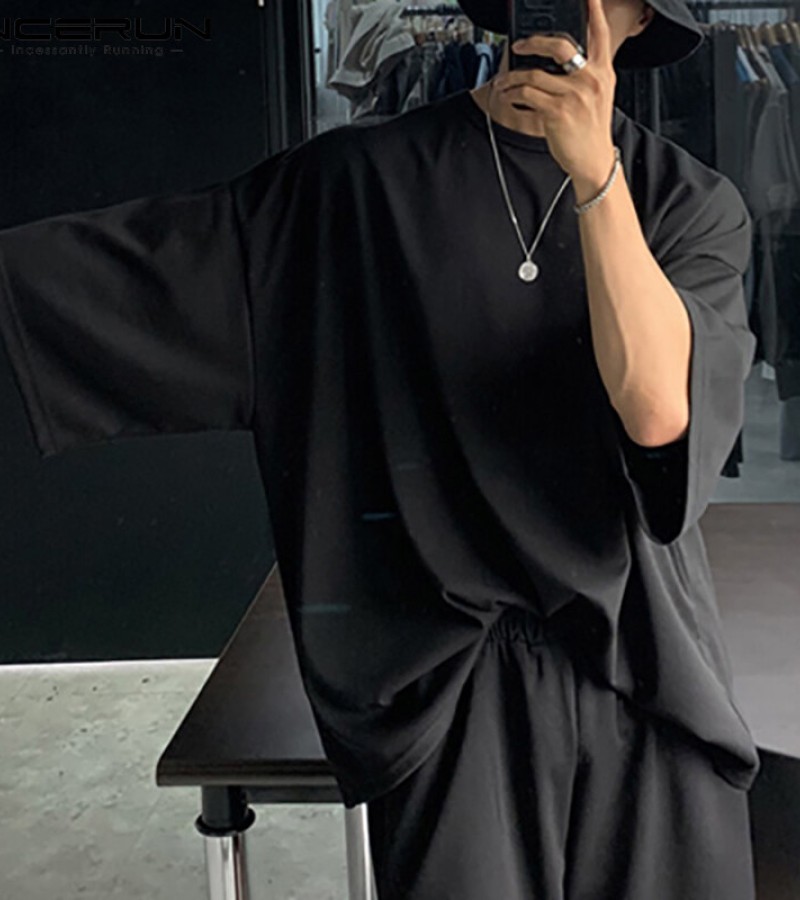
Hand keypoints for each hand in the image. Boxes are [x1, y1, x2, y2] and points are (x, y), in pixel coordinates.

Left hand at [491, 0, 616, 195]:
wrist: (594, 161)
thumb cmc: (591, 130)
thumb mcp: (598, 95)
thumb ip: (586, 73)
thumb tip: (558, 58)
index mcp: (603, 71)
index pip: (599, 33)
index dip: (593, 9)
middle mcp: (591, 79)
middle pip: (560, 44)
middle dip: (534, 41)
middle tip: (519, 45)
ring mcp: (574, 96)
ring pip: (535, 73)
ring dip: (514, 77)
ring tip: (505, 81)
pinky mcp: (558, 112)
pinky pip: (528, 94)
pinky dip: (513, 94)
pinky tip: (509, 96)